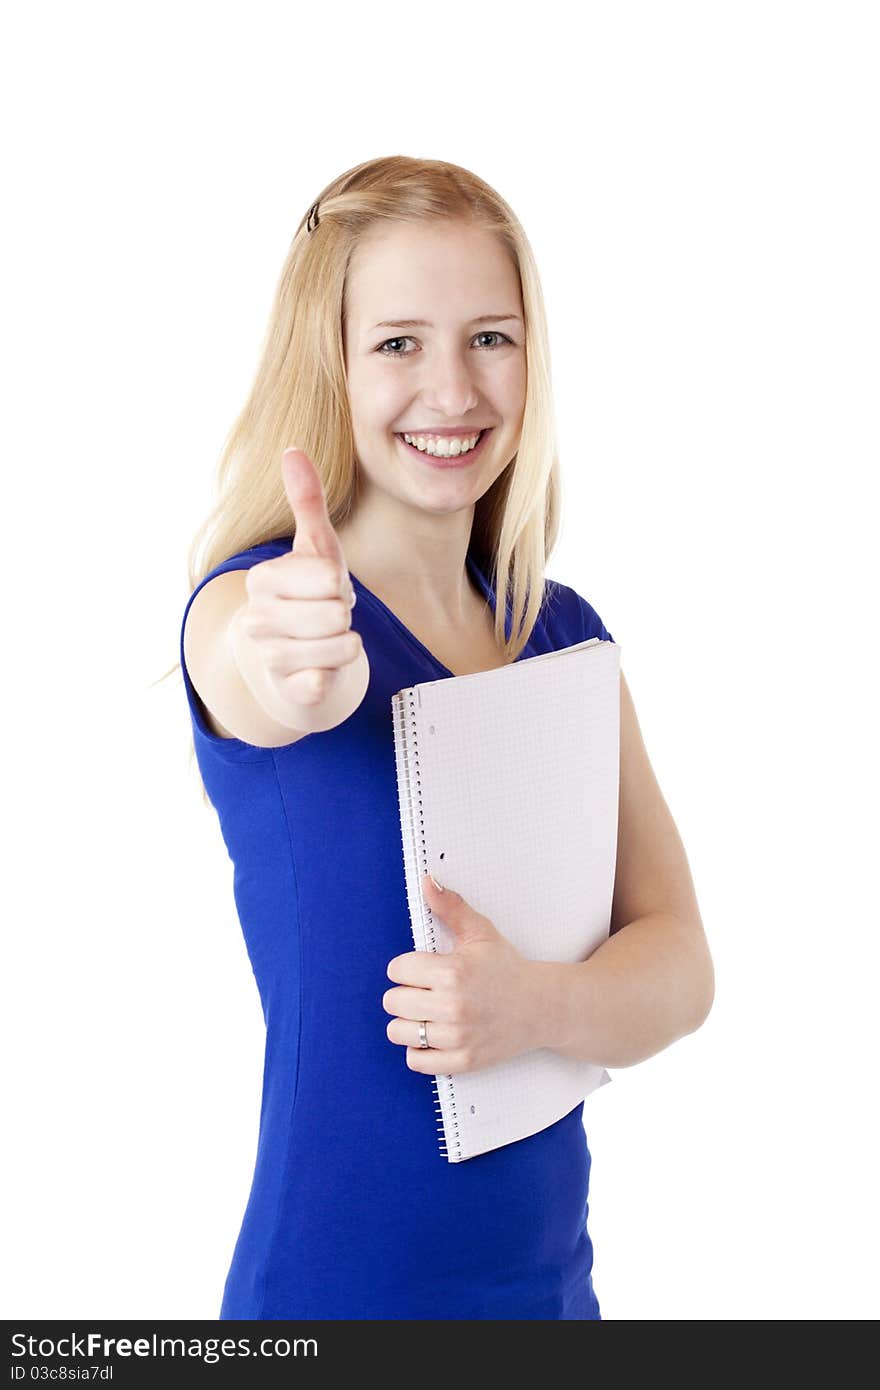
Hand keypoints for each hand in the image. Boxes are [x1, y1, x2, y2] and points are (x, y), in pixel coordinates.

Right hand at [227, 448, 362, 725]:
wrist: (287, 662)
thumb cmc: (306, 597)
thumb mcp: (313, 549)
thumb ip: (306, 502)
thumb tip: (292, 449)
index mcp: (261, 580)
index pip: (328, 577)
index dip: (339, 584)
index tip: (324, 589)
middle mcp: (257, 620)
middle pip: (337, 613)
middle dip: (344, 615)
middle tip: (327, 617)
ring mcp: (270, 658)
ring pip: (341, 646)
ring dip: (347, 642)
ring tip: (328, 638)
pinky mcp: (289, 692)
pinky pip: (325, 682)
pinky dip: (333, 676)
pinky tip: (321, 671)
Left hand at [383, 873, 543, 1074]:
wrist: (541, 1007)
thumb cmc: (507, 969)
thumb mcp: (481, 933)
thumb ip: (451, 907)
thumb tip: (427, 881)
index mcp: (453, 972)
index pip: (397, 969)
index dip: (407, 967)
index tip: (422, 968)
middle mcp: (452, 1006)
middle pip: (393, 1001)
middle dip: (405, 993)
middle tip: (425, 991)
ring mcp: (457, 1037)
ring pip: (398, 1031)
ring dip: (408, 1022)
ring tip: (426, 1013)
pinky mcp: (463, 1061)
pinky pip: (416, 1060)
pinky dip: (419, 1049)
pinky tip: (433, 1035)